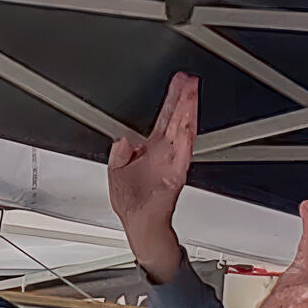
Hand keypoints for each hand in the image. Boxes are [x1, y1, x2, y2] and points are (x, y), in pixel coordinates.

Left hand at [108, 73, 197, 284]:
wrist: (140, 227)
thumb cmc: (133, 205)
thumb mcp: (116, 171)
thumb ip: (119, 152)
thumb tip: (123, 139)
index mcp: (153, 152)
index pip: (165, 120)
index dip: (171, 101)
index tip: (177, 84)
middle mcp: (165, 155)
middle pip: (177, 121)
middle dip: (183, 100)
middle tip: (189, 80)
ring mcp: (172, 164)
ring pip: (182, 133)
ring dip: (187, 113)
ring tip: (191, 95)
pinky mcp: (174, 177)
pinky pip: (182, 155)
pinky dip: (185, 139)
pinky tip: (188, 124)